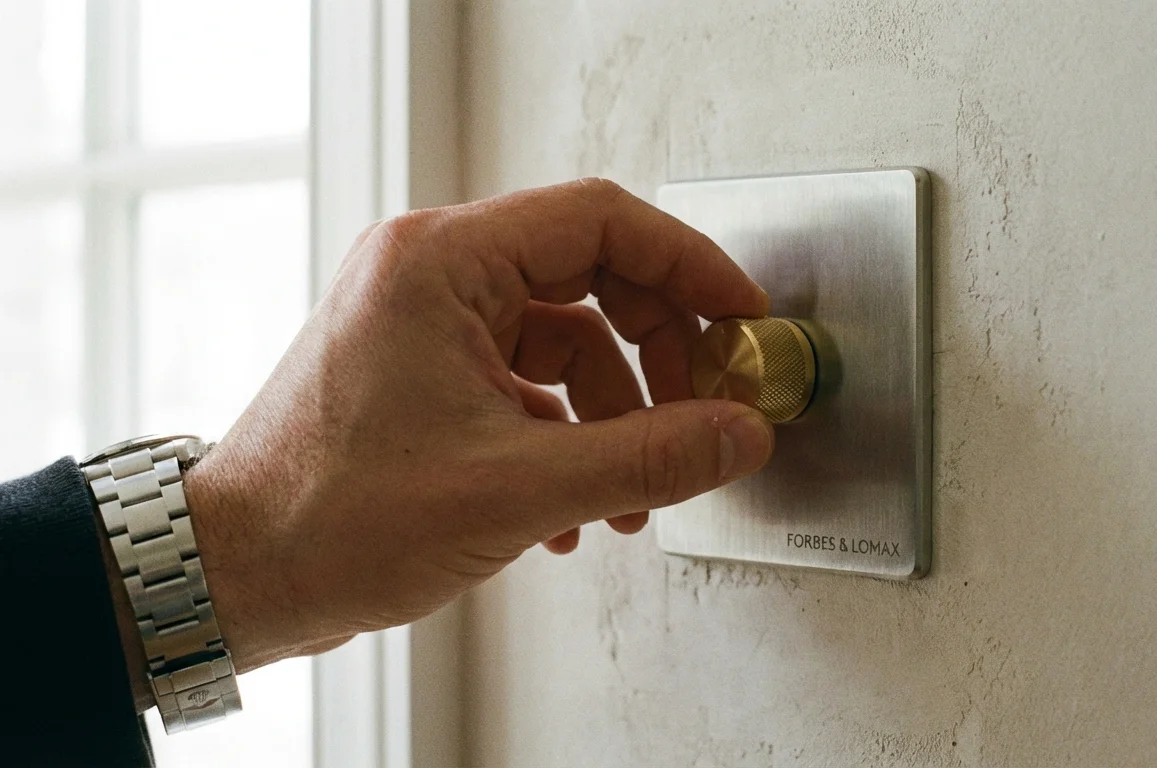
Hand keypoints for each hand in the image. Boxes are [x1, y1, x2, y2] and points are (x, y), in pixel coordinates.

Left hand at [180, 179, 774, 670]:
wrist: (238, 577)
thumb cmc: (330, 518)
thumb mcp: (517, 489)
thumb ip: (646, 457)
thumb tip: (737, 434)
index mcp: (440, 262)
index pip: (599, 220)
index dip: (688, 265)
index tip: (739, 315)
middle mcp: (428, 274)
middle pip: (590, 277)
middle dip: (656, 353)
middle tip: (699, 410)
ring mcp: (424, 322)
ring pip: (565, 338)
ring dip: (615, 413)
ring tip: (634, 492)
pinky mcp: (424, 370)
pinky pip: (527, 380)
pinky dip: (569, 434)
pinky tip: (576, 509)